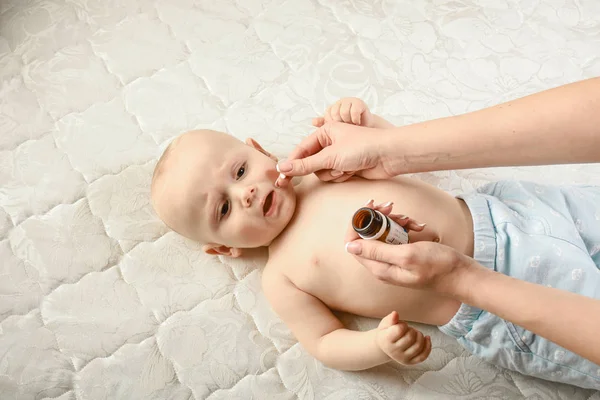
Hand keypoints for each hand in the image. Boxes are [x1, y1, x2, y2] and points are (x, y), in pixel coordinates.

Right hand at [276, 122, 393, 185]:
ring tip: (345, 168)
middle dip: (319, 168)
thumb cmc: (363, 148)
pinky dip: (341, 176)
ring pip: (322, 172)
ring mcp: (338, 155)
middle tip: (320, 174)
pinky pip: (334, 176)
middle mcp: (330, 142)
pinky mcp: (346, 167)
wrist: (389, 155)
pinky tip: (353, 171)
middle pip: (310, 163)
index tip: (281, 178)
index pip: (301, 149)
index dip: (291, 164)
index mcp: (325, 131)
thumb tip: (283, 168)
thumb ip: (305, 164)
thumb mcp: (330, 156)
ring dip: (332, 173)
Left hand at [312, 97, 373, 127]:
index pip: (327, 114)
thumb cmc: (351, 129)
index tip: (339, 129)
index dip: (333, 123)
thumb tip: (313, 122)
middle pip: (334, 113)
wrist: (368, 129)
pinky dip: (355, 120)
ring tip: (352, 125)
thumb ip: (325, 125)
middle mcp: (340, 103)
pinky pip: (353, 112)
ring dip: (348, 122)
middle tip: (347, 127)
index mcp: (333, 108)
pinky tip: (358, 123)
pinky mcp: (359, 103)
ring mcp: (350, 101)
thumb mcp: (336, 129)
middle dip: (341, 123)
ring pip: (343, 113)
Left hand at [344, 205, 473, 295]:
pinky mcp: (403, 253)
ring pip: (383, 232)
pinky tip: (419, 227)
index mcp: (378, 267)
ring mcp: (393, 259)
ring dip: (395, 221)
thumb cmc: (438, 267)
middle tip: (393, 208)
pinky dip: (405, 227)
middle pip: (367, 234)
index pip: (353, 243)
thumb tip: (350, 246)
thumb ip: (377, 251)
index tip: (371, 208)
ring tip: (411, 221)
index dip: (358, 222)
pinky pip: (396, 235)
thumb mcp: (406, 255)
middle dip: (379, 218)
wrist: (461, 274)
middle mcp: (382, 264)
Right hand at [376, 311, 431, 364]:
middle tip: (409, 329)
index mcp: (386, 340)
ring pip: (418, 346)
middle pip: (410, 338)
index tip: (402, 325)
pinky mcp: (410, 362)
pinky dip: (428, 346)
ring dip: (420, 336)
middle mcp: (393, 351)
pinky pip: (423, 356)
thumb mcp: (385, 324)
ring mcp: (402, 358)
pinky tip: (427, 338)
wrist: (384, 346)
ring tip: (416, 333)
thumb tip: (395, 314)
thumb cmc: (386, 332)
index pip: (399, 330)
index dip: (403, 324)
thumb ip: (390, 319)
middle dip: (412, 330)